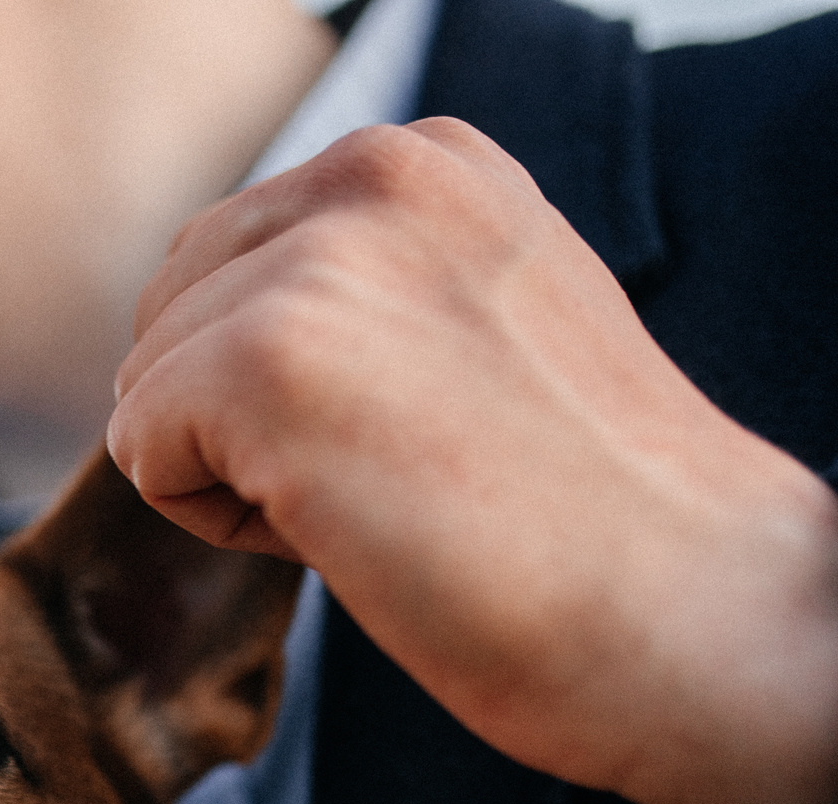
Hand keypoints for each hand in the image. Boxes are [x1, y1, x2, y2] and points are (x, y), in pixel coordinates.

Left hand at [108, 118, 837, 803]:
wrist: (697, 611)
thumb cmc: (595, 513)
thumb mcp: (485, 325)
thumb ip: (368, 289)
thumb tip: (214, 335)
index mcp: (428, 158)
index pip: (233, 259)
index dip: (295, 382)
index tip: (430, 429)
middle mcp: (373, 173)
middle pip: (173, 314)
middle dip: (243, 419)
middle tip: (404, 478)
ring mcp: (316, 262)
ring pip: (151, 386)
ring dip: (236, 474)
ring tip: (389, 500)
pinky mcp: (263, 363)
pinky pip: (139, 449)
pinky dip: (216, 522)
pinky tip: (349, 531)